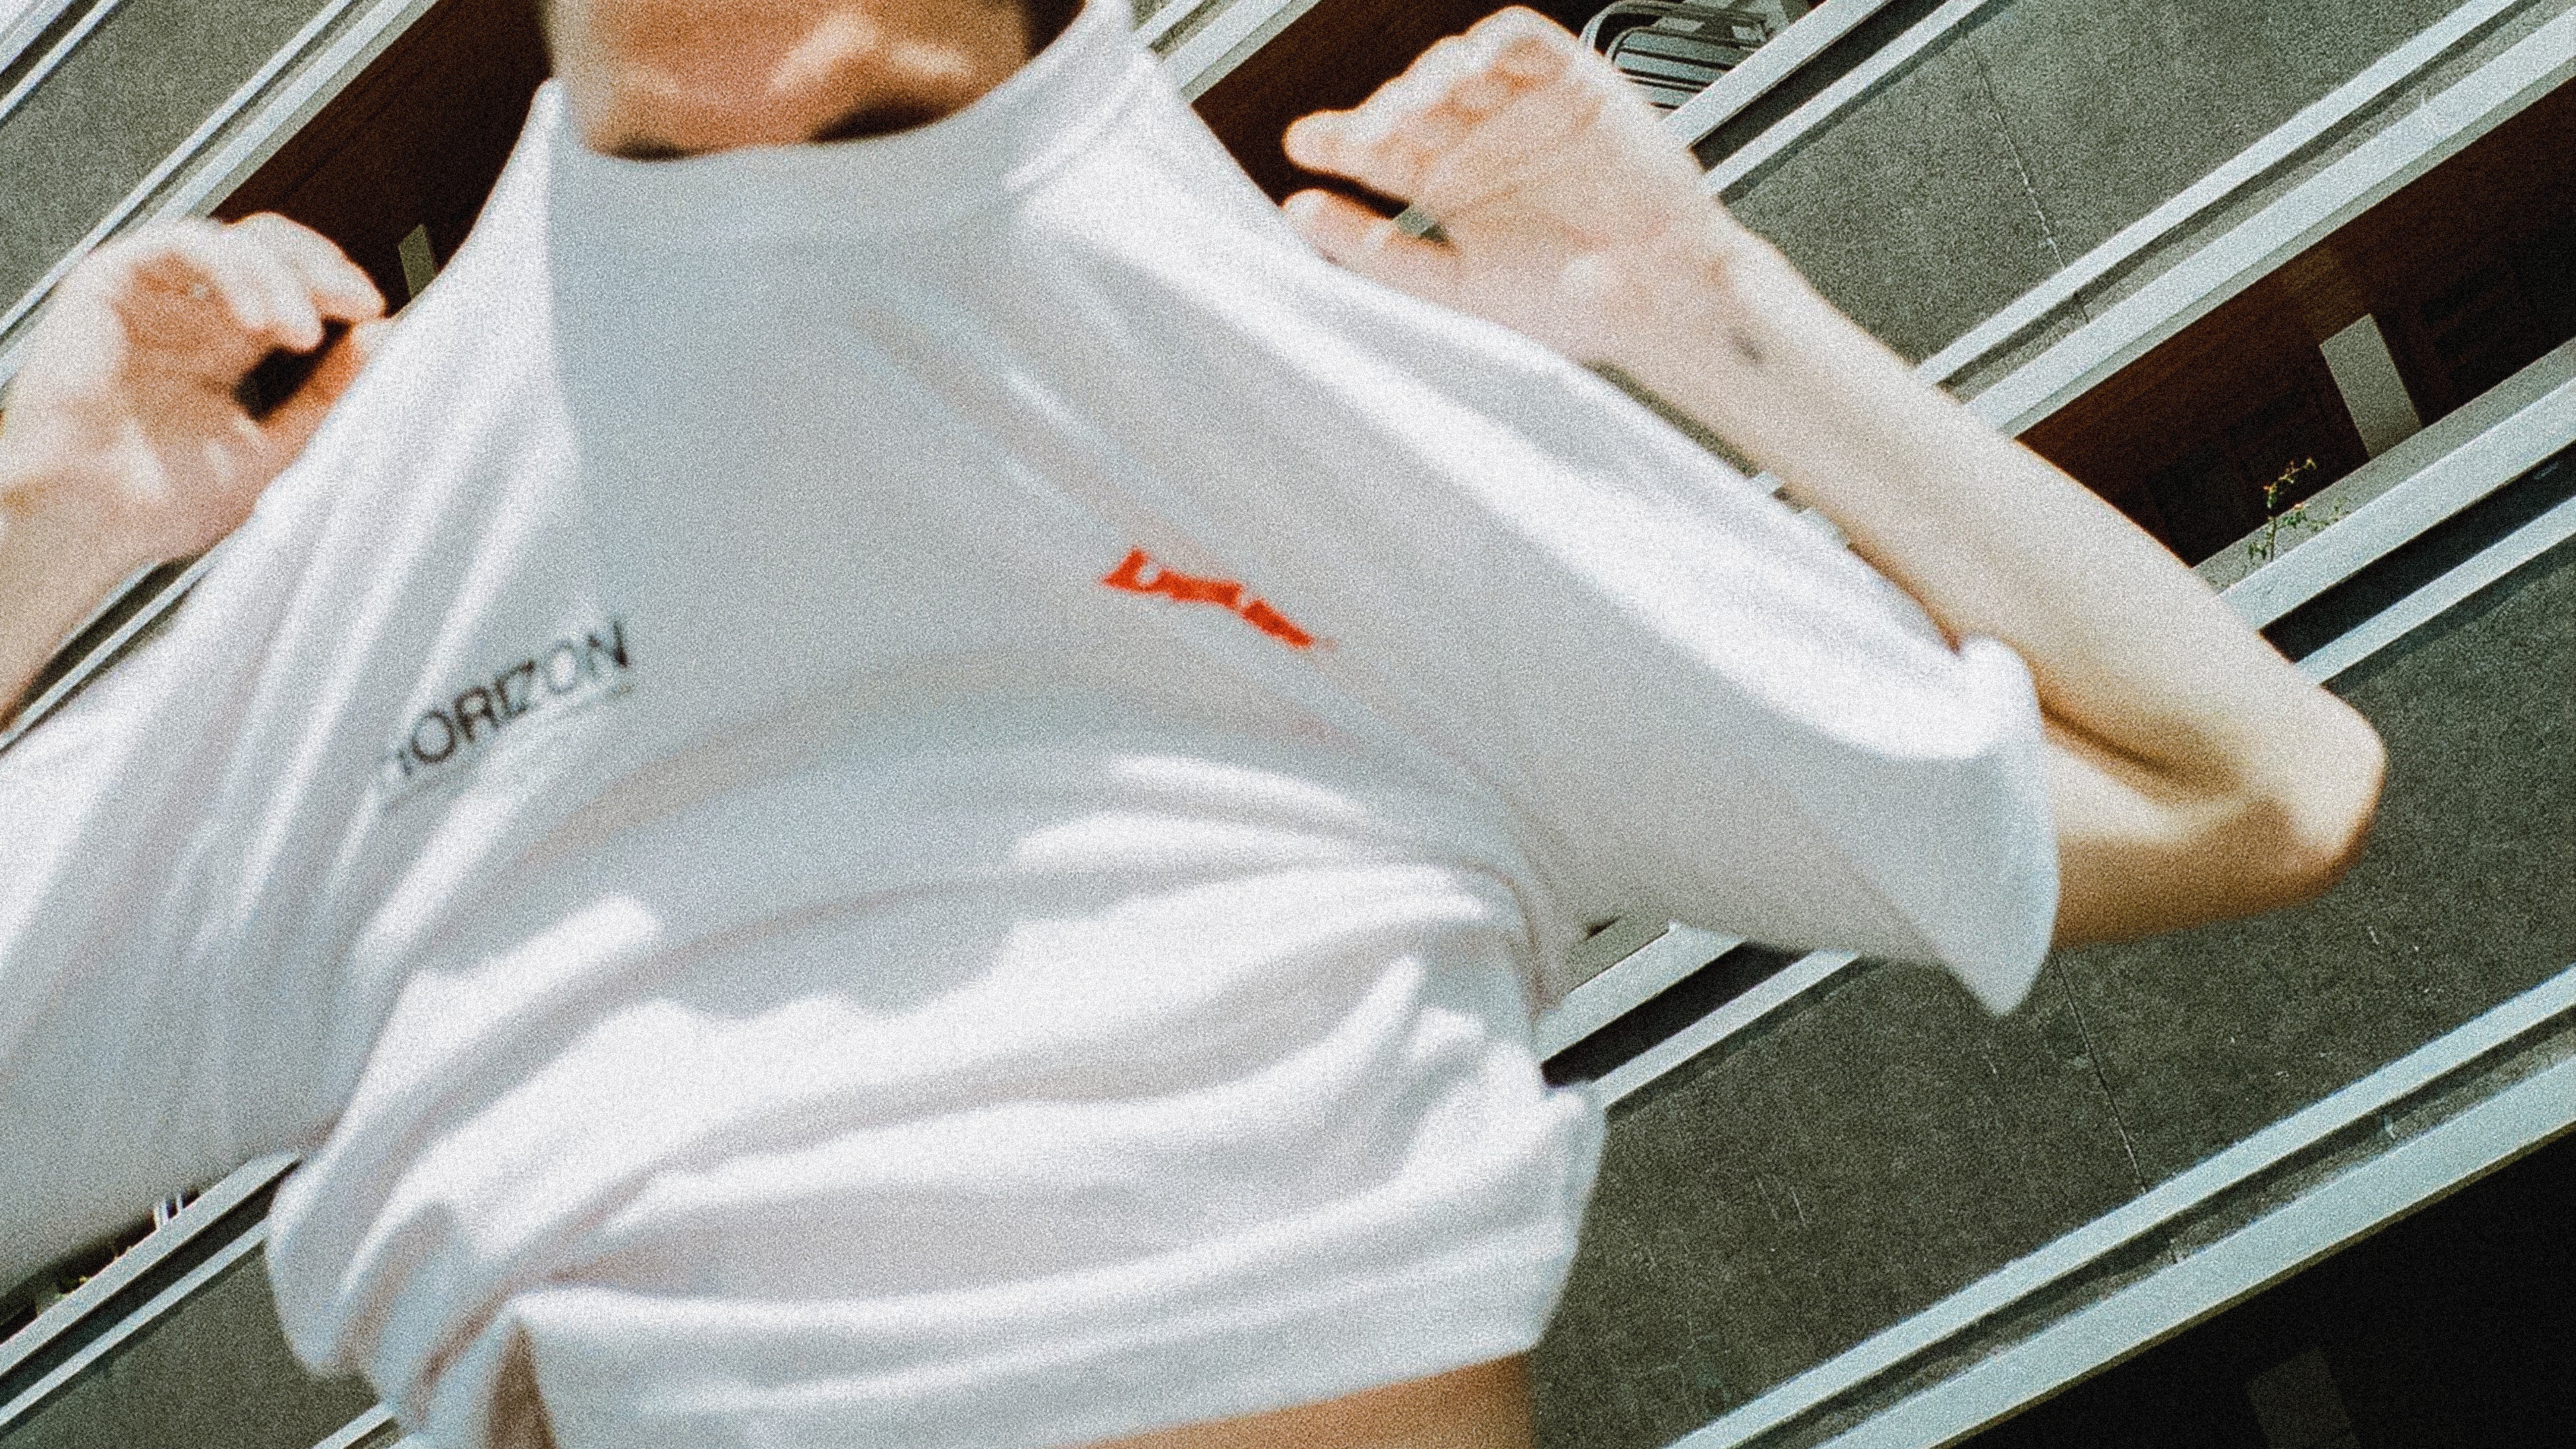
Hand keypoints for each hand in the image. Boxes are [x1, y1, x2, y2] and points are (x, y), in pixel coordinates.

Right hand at [0, 213, 385, 575]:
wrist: (89, 523)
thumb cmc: (161, 503)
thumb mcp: (276, 447)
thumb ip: (330, 394)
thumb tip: (387, 338)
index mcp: (226, 349)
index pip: (294, 289)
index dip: (338, 291)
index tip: (377, 315)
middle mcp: (190, 316)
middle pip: (271, 252)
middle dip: (322, 271)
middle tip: (358, 303)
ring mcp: (151, 296)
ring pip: (234, 242)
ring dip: (282, 277)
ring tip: (303, 332)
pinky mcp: (110, 282)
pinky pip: (184, 245)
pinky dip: (232, 271)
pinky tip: (258, 318)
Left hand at [1280, 8, 1736, 364]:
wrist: (1662, 301)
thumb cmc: (1574, 306)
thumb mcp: (1455, 287)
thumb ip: (1375, 252)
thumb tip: (1300, 214)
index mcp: (1448, 188)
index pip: (1377, 151)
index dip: (1337, 140)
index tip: (1305, 143)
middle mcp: (1480, 142)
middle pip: (1409, 102)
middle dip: (1382, 114)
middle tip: (1370, 137)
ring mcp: (1523, 109)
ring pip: (1457, 64)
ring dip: (1428, 79)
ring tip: (1415, 112)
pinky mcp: (1572, 81)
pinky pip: (1523, 41)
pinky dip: (1491, 45)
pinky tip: (1468, 70)